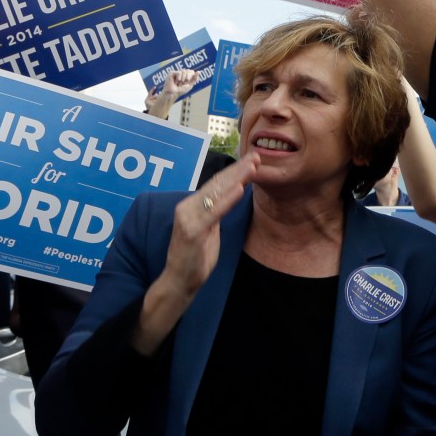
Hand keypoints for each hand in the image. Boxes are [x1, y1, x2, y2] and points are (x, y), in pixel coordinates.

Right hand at [145, 68, 199, 119]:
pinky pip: (179, 72)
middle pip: (188, 70)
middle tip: (184, 83)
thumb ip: (194, 79)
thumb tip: (199, 71)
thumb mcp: (190, 85)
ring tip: (179, 83)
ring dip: (183, 79)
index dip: (191, 76)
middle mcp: (181, 73)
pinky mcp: (172, 73)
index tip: (188, 82)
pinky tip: (176, 82)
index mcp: (186, 76)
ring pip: (184, 71)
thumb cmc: (180, 90)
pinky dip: (179, 78)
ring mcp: (177, 73)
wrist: (173, 94)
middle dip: (187, 78)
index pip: (192, 72)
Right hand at [161, 153, 259, 300]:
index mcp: (191, 204)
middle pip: (217, 184)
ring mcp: (188, 218)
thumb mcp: (209, 227)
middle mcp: (187, 206)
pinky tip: (240, 188)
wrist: (179, 281)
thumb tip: (230, 195)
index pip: (216, 183)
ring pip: (216, 193)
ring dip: (236, 178)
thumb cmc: (196, 255)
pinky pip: (213, 212)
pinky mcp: (192, 230)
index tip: (252, 159)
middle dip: (238, 169)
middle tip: (256, 155)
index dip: (234, 170)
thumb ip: (216, 210)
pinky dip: (227, 199)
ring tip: (253, 166)